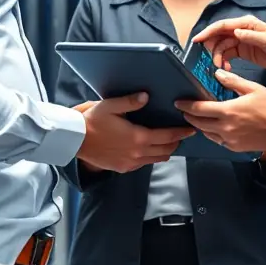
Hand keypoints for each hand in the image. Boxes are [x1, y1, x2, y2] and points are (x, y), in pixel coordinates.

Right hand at [77, 93, 192, 172]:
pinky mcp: (122, 168)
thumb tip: (146, 96)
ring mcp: (130, 163)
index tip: (190, 129)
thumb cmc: (92, 121)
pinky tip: (148, 149)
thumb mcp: (110, 106)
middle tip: (181, 134)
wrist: (75, 140)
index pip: (167, 136)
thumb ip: (130, 101)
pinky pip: (144, 164)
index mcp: (138, 137)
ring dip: (164, 150)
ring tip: (167, 141)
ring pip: (156, 159)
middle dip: (176, 142)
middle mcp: (137, 153)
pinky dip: (151, 157)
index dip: (181, 133)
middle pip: (165, 150)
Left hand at [175, 71, 265, 153]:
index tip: (178, 103)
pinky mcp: (236, 147)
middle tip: (185, 111)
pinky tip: (215, 128)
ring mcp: (230, 140)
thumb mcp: (253, 89)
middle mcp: (226, 128)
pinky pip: (219, 141)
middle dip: (190, 117)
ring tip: (198, 119)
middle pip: (200, 124)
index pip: (200, 109)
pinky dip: (213, 134)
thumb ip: (233, 82)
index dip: (187, 106)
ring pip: (208, 134)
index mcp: (228, 111)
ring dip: (201, 126)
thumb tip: (217, 74)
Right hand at [192, 15, 265, 74]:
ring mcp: (242, 40)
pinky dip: (224, 62)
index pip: (222, 26)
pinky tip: (226, 69)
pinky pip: (228, 55)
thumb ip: (252, 36)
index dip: (208, 32)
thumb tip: (235, 32)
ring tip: (220, 68)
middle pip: (219, 36)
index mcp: (246, 23)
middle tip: (207, 61)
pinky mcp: (244, 51)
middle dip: (211, 48)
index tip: (196, 40)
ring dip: (218, 57)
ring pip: (222, 47)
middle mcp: (242, 30)